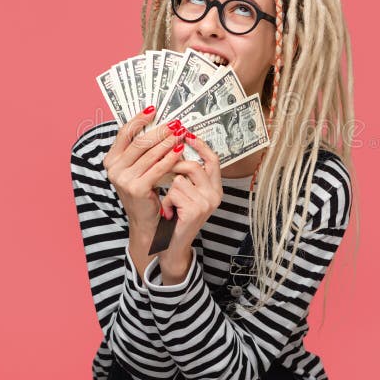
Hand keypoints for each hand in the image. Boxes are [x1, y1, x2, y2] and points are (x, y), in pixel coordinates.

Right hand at [102, 106, 185, 229]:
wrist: (145, 221)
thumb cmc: (144, 190)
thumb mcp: (137, 168)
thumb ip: (141, 150)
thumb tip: (157, 123)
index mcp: (111, 160)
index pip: (124, 133)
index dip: (138, 119)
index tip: (153, 109)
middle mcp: (113, 169)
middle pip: (139, 142)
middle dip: (159, 130)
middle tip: (175, 122)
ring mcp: (123, 179)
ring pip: (150, 153)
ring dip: (168, 141)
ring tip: (180, 133)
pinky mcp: (137, 188)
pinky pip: (158, 168)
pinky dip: (170, 157)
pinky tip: (180, 150)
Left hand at [159, 133, 223, 256]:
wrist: (170, 245)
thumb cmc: (175, 216)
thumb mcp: (186, 192)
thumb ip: (187, 174)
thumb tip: (177, 146)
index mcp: (215, 188)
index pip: (213, 160)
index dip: (200, 146)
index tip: (187, 134)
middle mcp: (215, 195)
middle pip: (194, 166)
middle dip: (175, 166)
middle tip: (164, 168)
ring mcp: (206, 203)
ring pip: (180, 179)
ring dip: (169, 190)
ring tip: (170, 203)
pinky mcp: (195, 211)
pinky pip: (174, 192)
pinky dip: (166, 201)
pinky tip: (169, 212)